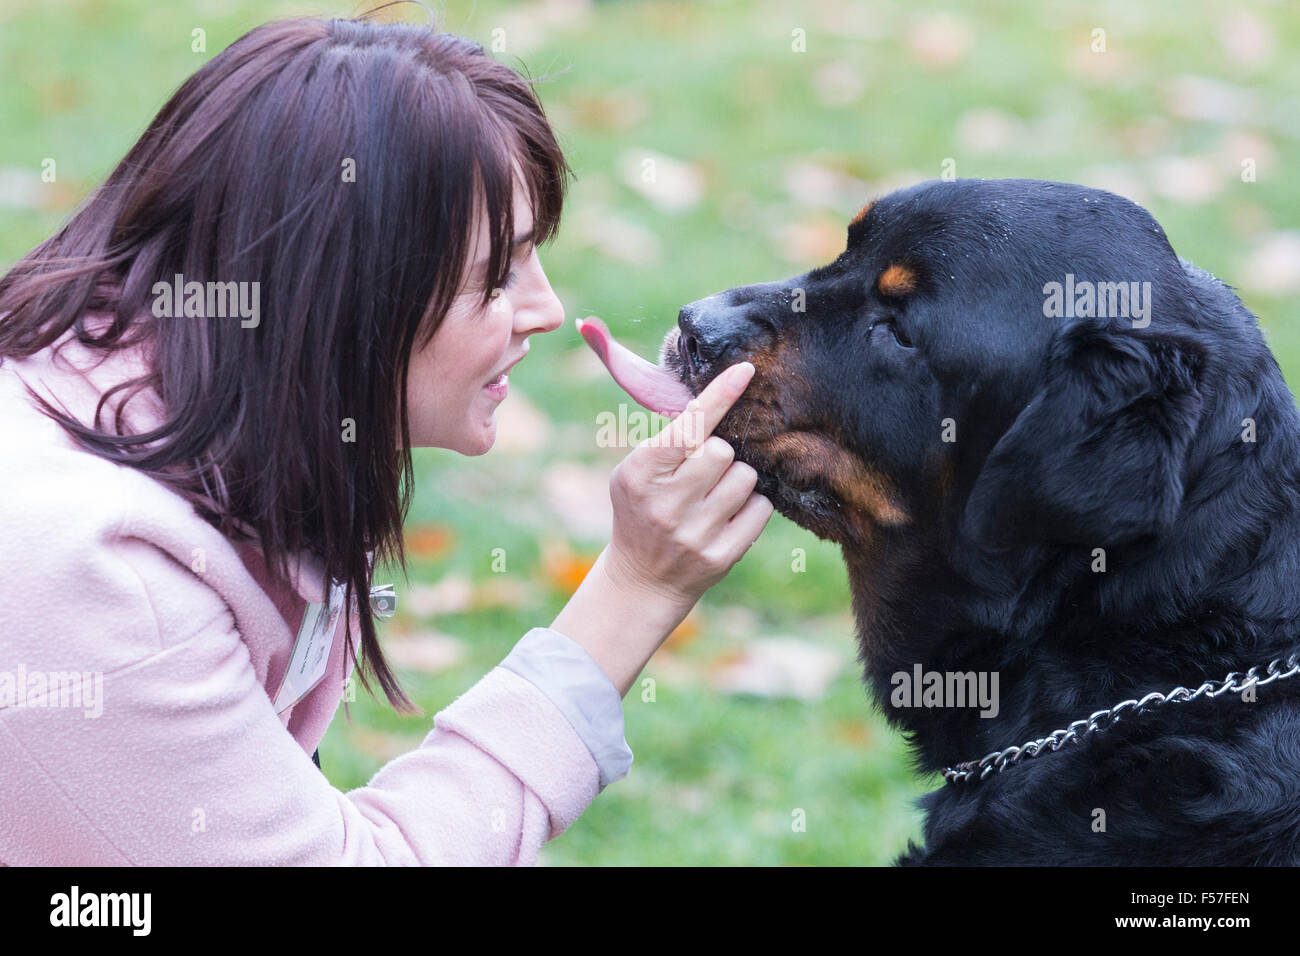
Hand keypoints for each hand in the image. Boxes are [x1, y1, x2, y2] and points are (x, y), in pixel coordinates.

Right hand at [605, 361, 775, 608]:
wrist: (642, 580)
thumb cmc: (642, 510)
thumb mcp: (635, 472)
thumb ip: (668, 440)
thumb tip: (712, 399)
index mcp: (640, 473)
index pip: (688, 426)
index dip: (718, 396)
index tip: (745, 370)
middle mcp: (665, 503)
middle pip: (722, 451)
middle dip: (718, 456)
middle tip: (701, 475)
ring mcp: (694, 533)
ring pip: (746, 478)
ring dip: (736, 481)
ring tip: (713, 498)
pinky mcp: (720, 556)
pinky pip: (760, 509)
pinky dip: (751, 507)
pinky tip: (729, 517)